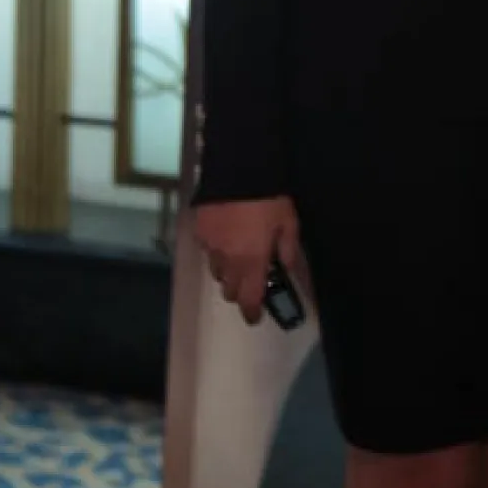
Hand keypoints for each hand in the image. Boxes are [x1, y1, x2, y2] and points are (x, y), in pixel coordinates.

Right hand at [193, 196, 299, 324]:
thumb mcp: (289, 222)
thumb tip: (287, 268)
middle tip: (252, 278)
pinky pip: (208, 250)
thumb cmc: (268, 198)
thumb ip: (288, 249)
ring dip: (228, 271)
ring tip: (239, 253)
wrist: (238, 170)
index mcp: (252, 262)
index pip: (248, 299)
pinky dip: (217, 249)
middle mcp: (227, 261)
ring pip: (216, 272)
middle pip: (229, 290)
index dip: (251, 312)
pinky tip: (226, 234)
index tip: (255, 317)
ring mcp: (210, 246)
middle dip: (240, 290)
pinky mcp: (199, 231)